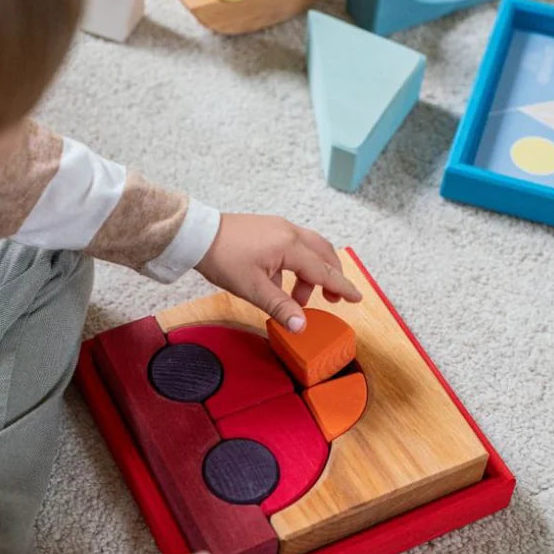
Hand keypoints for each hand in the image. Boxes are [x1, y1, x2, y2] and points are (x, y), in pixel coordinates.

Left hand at [195, 214, 360, 330]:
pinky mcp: (268, 227)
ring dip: (311, 273)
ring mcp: (279, 227)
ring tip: (298, 298)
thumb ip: (280, 307)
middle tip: (331, 299)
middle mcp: (290, 232)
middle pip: (324, 254)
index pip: (324, 270)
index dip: (341, 286)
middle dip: (331, 277)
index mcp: (290, 246)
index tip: (356, 297)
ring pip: (309, 248)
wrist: (197, 235)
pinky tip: (281, 282)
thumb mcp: (253, 289)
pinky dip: (296, 264)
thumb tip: (301, 326)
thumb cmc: (223, 258)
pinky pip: (293, 245)